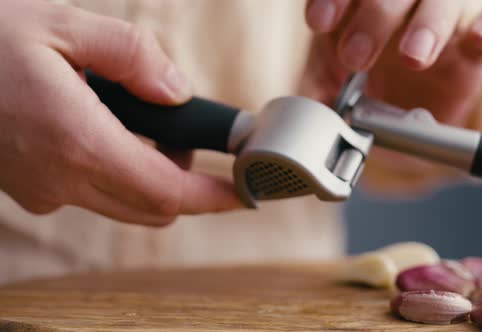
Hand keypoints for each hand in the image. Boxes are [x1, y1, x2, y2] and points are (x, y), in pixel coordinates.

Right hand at [0, 0, 241, 224]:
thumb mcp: (63, 24)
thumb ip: (132, 56)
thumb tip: (177, 92)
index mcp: (77, 141)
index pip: (167, 191)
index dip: (212, 196)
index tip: (243, 193)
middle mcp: (61, 180)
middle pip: (152, 206)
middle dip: (186, 180)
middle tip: (188, 134)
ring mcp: (43, 191)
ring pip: (124, 203)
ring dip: (151, 175)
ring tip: (142, 120)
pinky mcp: (30, 190)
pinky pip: (93, 192)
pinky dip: (118, 171)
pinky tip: (105, 127)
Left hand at [302, 0, 481, 192]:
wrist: (411, 97)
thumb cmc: (370, 74)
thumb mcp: (336, 80)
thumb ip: (320, 88)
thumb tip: (307, 111)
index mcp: (361, 0)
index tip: (319, 23)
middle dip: (374, 19)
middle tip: (355, 57)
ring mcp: (444, 11)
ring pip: (442, 0)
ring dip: (428, 24)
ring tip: (413, 56)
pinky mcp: (480, 34)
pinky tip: (479, 39)